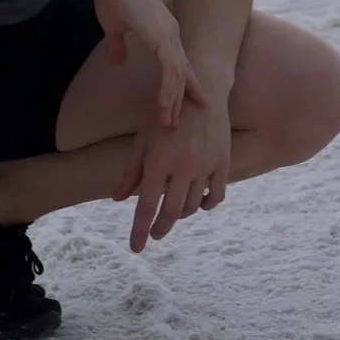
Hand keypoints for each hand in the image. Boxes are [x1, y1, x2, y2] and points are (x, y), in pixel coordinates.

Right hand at [95, 0, 207, 127]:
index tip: (180, 102)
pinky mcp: (161, 38)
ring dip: (173, 102)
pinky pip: (170, 72)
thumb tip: (117, 60)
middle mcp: (171, 34)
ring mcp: (168, 36)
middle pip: (182, 73)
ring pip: (178, 77)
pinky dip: (169, 91)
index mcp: (162, 30)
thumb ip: (118, 44)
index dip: (179, 83)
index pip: (176, 62)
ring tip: (168, 124)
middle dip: (182, 98)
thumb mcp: (114, 27)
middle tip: (178, 122)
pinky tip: (164, 107)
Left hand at [114, 97, 231, 252]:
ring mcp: (205, 166)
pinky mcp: (222, 163)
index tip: (136, 248)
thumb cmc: (166, 116)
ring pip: (192, 207)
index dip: (140, 230)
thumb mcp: (143, 140)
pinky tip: (197, 204)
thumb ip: (131, 172)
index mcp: (158, 161)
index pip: (146, 205)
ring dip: (181, 215)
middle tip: (155, 234)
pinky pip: (215, 196)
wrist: (203, 92)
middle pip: (171, 212)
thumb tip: (117, 200)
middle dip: (160, 228)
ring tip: (172, 213)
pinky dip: (206, 206)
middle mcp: (182, 167)